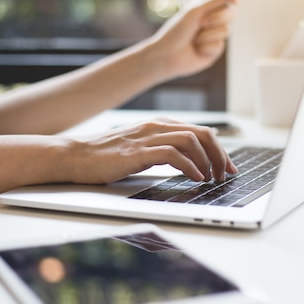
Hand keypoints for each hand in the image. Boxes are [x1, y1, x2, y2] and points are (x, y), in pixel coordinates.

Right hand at [67, 118, 237, 184]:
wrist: (75, 156)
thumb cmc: (105, 156)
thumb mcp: (140, 148)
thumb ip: (163, 149)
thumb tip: (190, 163)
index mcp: (159, 124)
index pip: (200, 131)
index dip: (219, 149)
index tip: (227, 166)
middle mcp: (156, 126)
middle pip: (202, 134)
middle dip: (220, 155)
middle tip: (227, 174)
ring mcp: (147, 137)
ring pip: (192, 141)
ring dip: (208, 161)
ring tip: (212, 178)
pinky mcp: (138, 151)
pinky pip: (173, 154)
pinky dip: (190, 166)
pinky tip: (196, 178)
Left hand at [149, 0, 235, 79]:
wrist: (166, 56)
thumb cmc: (176, 31)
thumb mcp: (196, 12)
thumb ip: (215, 0)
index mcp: (207, 10)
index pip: (227, 1)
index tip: (235, 0)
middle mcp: (213, 22)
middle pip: (231, 14)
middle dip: (217, 18)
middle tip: (202, 23)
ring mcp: (215, 37)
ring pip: (225, 31)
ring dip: (207, 35)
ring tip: (194, 40)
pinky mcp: (214, 52)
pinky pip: (220, 46)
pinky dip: (206, 47)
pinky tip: (196, 50)